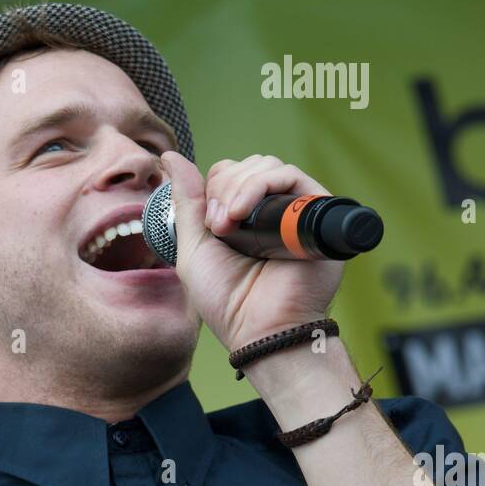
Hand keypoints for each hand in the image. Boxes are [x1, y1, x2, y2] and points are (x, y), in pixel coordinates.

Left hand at [160, 151, 344, 353]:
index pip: (228, 173)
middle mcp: (270, 212)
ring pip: (266, 166)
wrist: (257, 328)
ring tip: (229, 225)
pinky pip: (291, 176)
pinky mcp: (315, 213)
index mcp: (242, 218)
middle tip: (218, 227)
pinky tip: (243, 215)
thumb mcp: (193, 247)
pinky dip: (261, 186)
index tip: (209, 223)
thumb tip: (170, 157)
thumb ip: (186, 201)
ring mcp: (293, 211)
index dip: (214, 187)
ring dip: (238, 188)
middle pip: (246, 165)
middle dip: (224, 188)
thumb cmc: (227, 300)